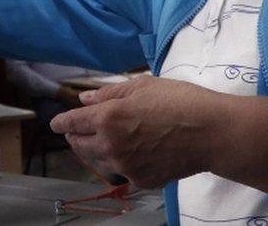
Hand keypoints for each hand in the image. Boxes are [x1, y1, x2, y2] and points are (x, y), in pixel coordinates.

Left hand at [49, 75, 224, 188]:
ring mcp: (125, 166)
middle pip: (78, 145)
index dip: (60, 122)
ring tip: (104, 140)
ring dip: (95, 150)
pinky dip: (121, 163)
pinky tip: (130, 153)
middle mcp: (110, 145)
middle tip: (78, 130)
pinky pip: (122, 172)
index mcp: (107, 118)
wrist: (212, 133)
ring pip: (98, 161)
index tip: (55, 123)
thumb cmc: (179, 101)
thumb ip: (109, 94)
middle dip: (75, 136)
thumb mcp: (142, 86)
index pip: (71, 123)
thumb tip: (85, 99)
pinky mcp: (142, 180)